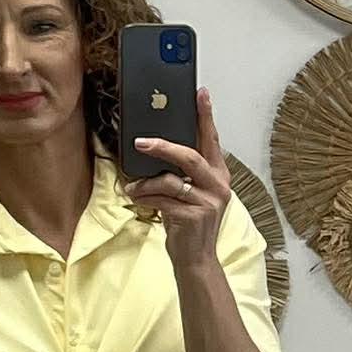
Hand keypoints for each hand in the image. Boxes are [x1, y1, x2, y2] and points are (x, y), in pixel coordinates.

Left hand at [125, 87, 229, 271]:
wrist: (195, 259)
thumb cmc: (189, 223)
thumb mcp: (190, 193)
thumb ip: (183, 172)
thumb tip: (156, 148)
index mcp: (219, 175)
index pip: (211, 139)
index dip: (205, 115)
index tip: (200, 92)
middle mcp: (218, 185)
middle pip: (190, 156)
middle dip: (163, 146)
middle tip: (141, 142)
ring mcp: (208, 202)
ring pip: (171, 180)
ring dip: (146, 182)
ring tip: (132, 186)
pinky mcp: (194, 217)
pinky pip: (163, 200)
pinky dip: (146, 198)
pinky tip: (137, 199)